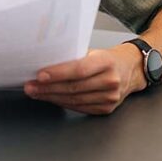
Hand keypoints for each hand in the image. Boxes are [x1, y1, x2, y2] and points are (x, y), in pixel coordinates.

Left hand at [23, 45, 145, 114]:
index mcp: (106, 62)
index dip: (58, 73)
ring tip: (36, 92)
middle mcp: (110, 81)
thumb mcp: (94, 51)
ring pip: (74, 100)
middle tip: (30, 86)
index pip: (79, 69)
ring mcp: (110, 97)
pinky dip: (63, 103)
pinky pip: (80, 108)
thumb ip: (74, 57)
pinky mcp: (106, 109)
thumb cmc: (108, 58)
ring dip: (51, 97)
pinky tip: (51, 98)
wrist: (131, 70)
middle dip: (48, 88)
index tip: (40, 75)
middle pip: (74, 87)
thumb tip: (46, 62)